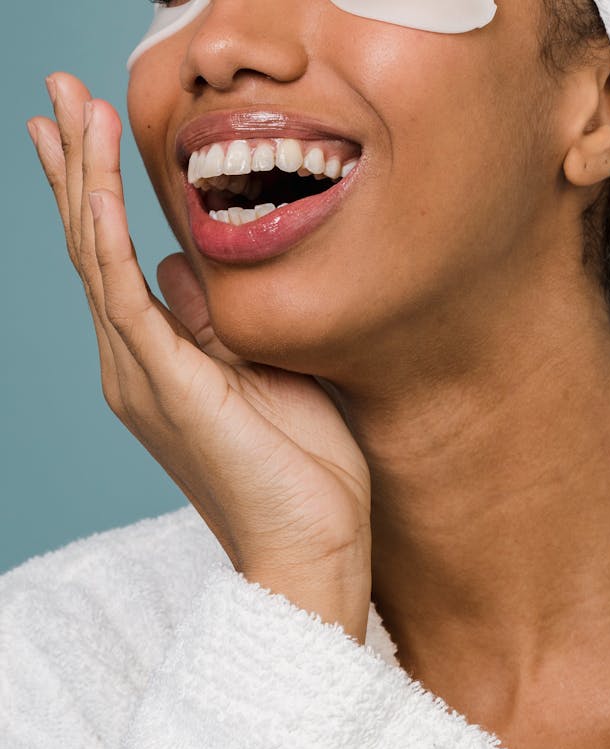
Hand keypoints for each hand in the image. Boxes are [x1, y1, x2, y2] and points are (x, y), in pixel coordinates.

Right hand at [27, 73, 372, 643]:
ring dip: (83, 178)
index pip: (114, 264)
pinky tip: (99, 178)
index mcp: (160, 365)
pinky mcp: (164, 383)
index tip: (82, 133)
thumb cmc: (302, 474)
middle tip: (54, 94)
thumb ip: (217, 325)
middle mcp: (135, 366)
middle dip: (75, 167)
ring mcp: (142, 375)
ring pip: (96, 258)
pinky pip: (123, 292)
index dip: (96, 195)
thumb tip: (180, 270)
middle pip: (92, 249)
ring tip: (65, 108)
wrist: (310, 547)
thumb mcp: (264, 375)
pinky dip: (109, 230)